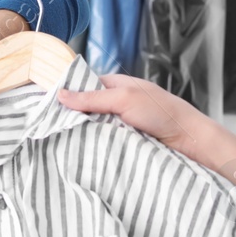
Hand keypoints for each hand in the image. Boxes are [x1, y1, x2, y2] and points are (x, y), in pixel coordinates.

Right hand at [55, 73, 221, 165]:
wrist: (188, 139)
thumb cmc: (161, 112)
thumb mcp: (123, 99)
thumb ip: (92, 97)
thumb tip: (61, 94)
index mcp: (116, 85)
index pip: (83, 86)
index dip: (67, 94)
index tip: (48, 106)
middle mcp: (117, 102)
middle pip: (86, 108)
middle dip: (74, 117)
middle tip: (53, 128)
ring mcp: (121, 122)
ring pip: (94, 127)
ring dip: (86, 133)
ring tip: (65, 141)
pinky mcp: (126, 140)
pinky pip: (105, 142)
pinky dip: (97, 145)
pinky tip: (86, 152)